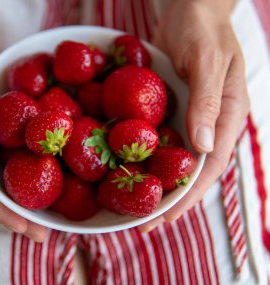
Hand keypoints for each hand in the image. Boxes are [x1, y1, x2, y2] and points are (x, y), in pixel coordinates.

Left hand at [139, 0, 248, 231]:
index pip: (210, 167)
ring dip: (157, 183)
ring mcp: (191, 118)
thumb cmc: (203, 29)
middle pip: (191, 171)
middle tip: (143, 224)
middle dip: (169, 200)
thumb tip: (201, 147)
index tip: (165, 218)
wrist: (189, 9)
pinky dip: (147, 158)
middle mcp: (210, 123)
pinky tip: (129, 169)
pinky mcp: (172, 110)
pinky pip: (160, 140)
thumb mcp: (207, 60)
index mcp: (228, 116)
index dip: (188, 196)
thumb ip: (208, 101)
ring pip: (175, 160)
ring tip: (134, 206)